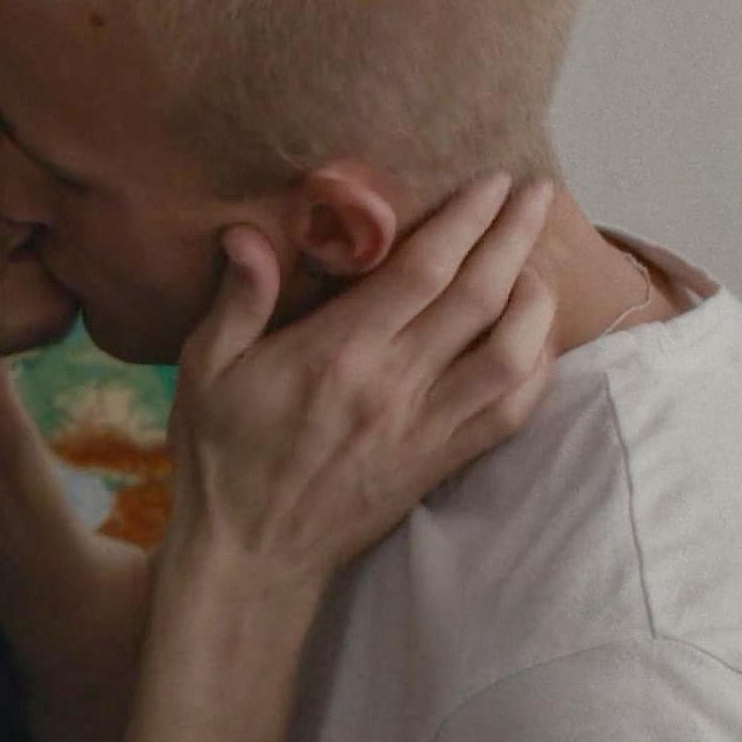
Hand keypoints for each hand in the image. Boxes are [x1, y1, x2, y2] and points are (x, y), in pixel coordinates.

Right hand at [159, 173, 557, 600]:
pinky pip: (511, 413)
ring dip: (535, 302)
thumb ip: (237, 299)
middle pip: (480, 298)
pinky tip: (533, 339)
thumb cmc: (221, 457)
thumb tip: (247, 233)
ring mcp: (425, 429)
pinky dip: (535, 369)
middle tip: (535, 196)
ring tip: (535, 264)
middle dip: (514, 237)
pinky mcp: (439, 464)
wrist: (250, 558)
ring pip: (511, 355)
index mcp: (338, 353)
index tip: (491, 183)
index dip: (466, 220)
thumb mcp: (206, 370)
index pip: (424, 271)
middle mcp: (393, 387)